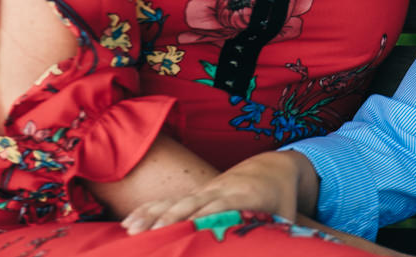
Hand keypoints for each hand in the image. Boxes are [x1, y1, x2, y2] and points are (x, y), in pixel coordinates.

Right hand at [121, 151, 314, 234]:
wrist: (274, 166)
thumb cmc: (281, 198)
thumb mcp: (286, 216)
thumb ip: (281, 234)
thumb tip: (284, 250)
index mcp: (243, 196)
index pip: (218, 208)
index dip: (199, 220)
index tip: (182, 235)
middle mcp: (219, 190)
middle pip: (189, 205)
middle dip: (168, 220)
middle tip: (145, 238)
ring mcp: (205, 190)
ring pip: (174, 202)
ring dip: (151, 216)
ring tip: (129, 232)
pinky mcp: (196, 193)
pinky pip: (168, 200)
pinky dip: (148, 210)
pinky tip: (129, 224)